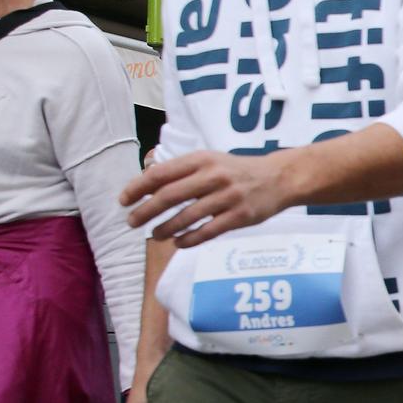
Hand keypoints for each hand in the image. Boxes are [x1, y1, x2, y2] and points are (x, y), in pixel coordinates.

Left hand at [122, 149, 292, 246]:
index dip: (137, 188)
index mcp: (201, 160)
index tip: (124, 200)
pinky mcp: (240, 216)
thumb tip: (146, 179)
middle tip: (131, 222)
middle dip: (145, 211)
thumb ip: (182, 170)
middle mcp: (213, 176)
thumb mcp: (210, 160)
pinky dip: (189, 239)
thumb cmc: (237, 170)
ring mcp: (228, 197)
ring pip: (187, 217)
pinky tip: (179, 242)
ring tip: (154, 235)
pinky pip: (208, 232)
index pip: (160, 174)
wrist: (279, 178)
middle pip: (169, 196)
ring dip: (165, 228)